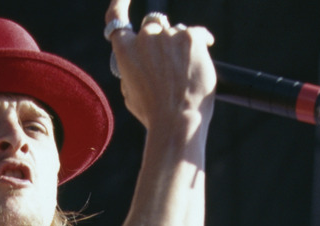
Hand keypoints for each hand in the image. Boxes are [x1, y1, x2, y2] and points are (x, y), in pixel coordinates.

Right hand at [105, 0, 215, 130]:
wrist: (177, 120)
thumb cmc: (153, 113)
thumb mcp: (130, 93)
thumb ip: (132, 70)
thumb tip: (142, 61)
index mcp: (124, 51)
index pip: (116, 18)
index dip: (119, 3)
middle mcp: (145, 37)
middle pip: (152, 25)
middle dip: (160, 39)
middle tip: (169, 62)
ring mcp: (169, 36)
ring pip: (176, 31)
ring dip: (180, 46)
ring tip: (185, 72)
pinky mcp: (191, 37)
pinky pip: (197, 33)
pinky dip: (201, 42)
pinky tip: (204, 53)